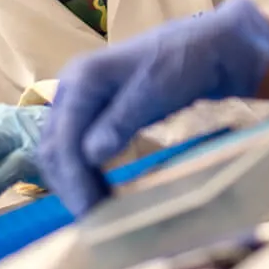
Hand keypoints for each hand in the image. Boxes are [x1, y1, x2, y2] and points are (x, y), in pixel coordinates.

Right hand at [37, 0, 268, 216]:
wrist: (214, 45)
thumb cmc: (187, 61)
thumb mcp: (157, 89)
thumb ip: (122, 119)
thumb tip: (90, 154)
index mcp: (83, 79)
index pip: (63, 140)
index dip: (74, 181)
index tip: (94, 217)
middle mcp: (74, 88)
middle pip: (54, 147)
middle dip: (70, 186)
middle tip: (96, 223)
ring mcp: (85, 100)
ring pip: (62, 150)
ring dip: (74, 182)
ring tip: (98, 213)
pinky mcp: (99, 113)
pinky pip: (78, 147)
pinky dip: (84, 173)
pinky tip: (102, 191)